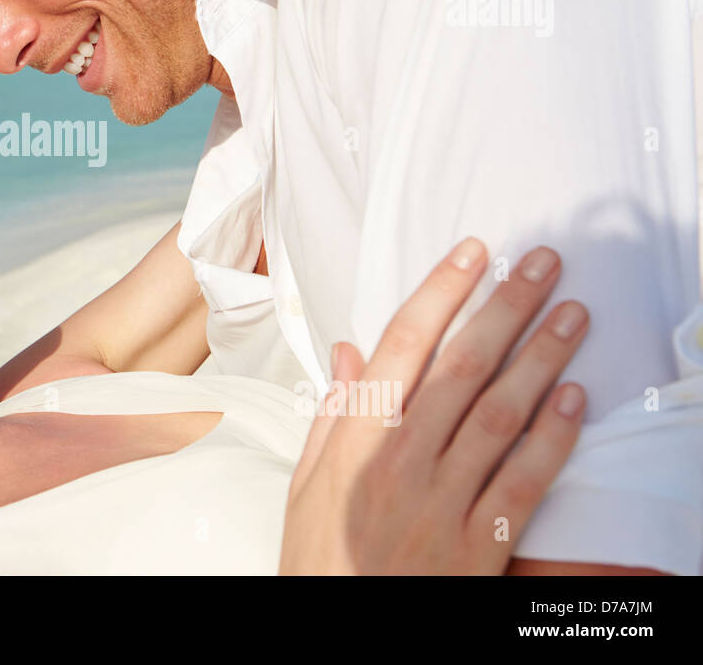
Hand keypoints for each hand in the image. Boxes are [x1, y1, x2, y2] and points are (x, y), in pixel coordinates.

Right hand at [279, 237, 587, 573]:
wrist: (341, 635)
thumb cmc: (320, 559)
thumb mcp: (306, 484)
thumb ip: (332, 414)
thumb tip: (351, 353)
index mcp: (354, 441)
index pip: (403, 348)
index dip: (440, 293)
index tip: (472, 253)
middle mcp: (400, 463)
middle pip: (462, 368)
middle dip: (505, 307)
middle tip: (541, 262)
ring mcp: (444, 503)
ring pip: (501, 414)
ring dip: (541, 357)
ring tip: (571, 313)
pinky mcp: (481, 546)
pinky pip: (525, 482)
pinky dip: (553, 437)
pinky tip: (574, 398)